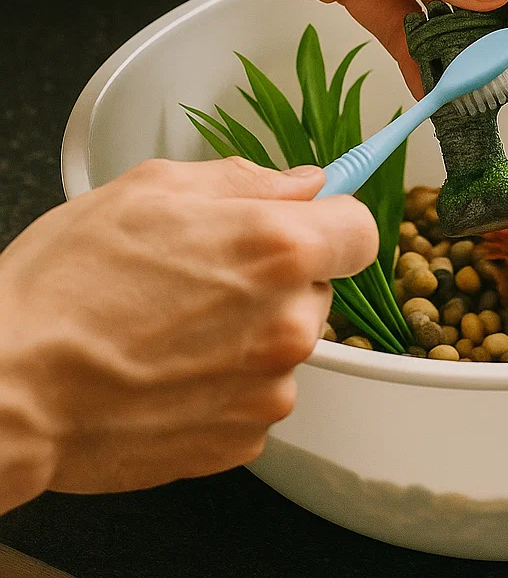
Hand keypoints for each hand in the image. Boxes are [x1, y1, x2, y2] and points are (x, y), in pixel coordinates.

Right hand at [0, 157, 375, 509]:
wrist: (7, 390)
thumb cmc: (65, 287)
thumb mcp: (152, 191)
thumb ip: (246, 180)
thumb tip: (302, 183)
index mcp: (277, 250)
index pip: (361, 229)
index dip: (333, 223)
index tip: (312, 225)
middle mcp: (288, 323)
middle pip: (318, 287)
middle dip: (278, 278)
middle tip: (205, 278)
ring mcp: (269, 388)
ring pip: (285, 343)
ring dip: (250, 333)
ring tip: (173, 329)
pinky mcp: (242, 438)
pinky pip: (255, 394)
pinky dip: (226, 383)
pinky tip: (169, 371)